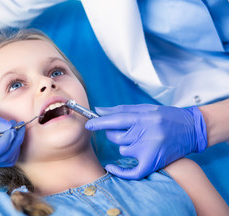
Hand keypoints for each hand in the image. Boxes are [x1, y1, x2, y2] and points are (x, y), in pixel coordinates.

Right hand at [0, 103, 24, 167]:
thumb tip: (10, 127)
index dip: (4, 143)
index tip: (13, 129)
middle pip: (1, 159)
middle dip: (14, 142)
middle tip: (19, 126)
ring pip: (7, 160)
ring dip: (16, 144)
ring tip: (16, 128)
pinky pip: (6, 157)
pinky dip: (13, 146)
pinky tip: (13, 133)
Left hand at [85, 104, 206, 178]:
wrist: (192, 129)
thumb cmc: (167, 116)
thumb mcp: (145, 108)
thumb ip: (121, 110)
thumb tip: (99, 111)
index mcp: (144, 117)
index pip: (115, 120)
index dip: (99, 123)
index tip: (88, 125)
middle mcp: (146, 132)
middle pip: (116, 136)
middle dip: (114, 133)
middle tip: (123, 131)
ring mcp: (150, 148)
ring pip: (123, 150)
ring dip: (126, 146)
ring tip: (139, 140)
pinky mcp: (153, 162)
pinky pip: (131, 171)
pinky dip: (120, 171)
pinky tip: (111, 167)